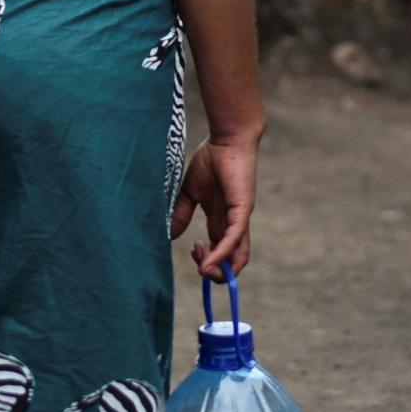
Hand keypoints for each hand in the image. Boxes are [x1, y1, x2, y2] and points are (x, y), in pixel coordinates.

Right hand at [172, 136, 257, 278]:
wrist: (226, 139)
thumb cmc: (211, 160)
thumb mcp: (190, 192)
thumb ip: (181, 213)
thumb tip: (169, 236)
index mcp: (221, 220)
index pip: (220, 252)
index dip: (207, 260)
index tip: (192, 249)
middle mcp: (233, 224)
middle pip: (231, 262)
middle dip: (214, 272)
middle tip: (198, 263)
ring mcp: (239, 218)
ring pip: (238, 257)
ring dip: (221, 270)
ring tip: (204, 270)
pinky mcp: (242, 211)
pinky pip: (234, 239)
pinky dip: (222, 254)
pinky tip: (207, 262)